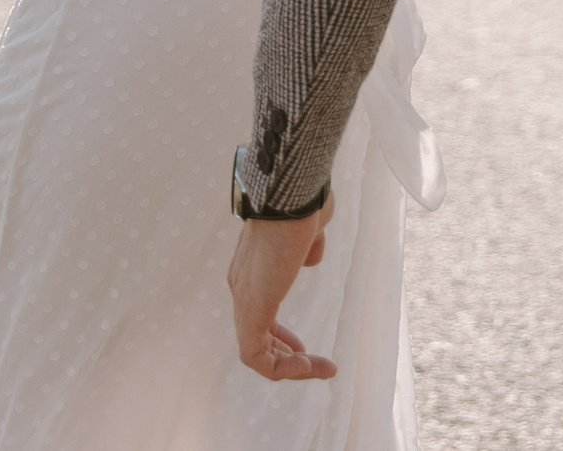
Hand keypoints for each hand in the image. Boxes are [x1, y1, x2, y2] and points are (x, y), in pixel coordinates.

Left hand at [228, 200, 337, 380]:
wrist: (292, 194)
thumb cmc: (303, 203)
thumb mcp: (309, 230)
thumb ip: (309, 245)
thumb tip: (308, 254)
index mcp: (252, 270)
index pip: (259, 318)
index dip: (281, 339)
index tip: (305, 348)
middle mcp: (242, 288)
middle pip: (257, 339)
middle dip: (287, 358)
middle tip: (318, 365)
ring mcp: (244, 299)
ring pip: (255, 352)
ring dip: (289, 368)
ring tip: (320, 369)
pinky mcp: (251, 308)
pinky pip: (255, 355)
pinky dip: (280, 368)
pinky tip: (307, 364)